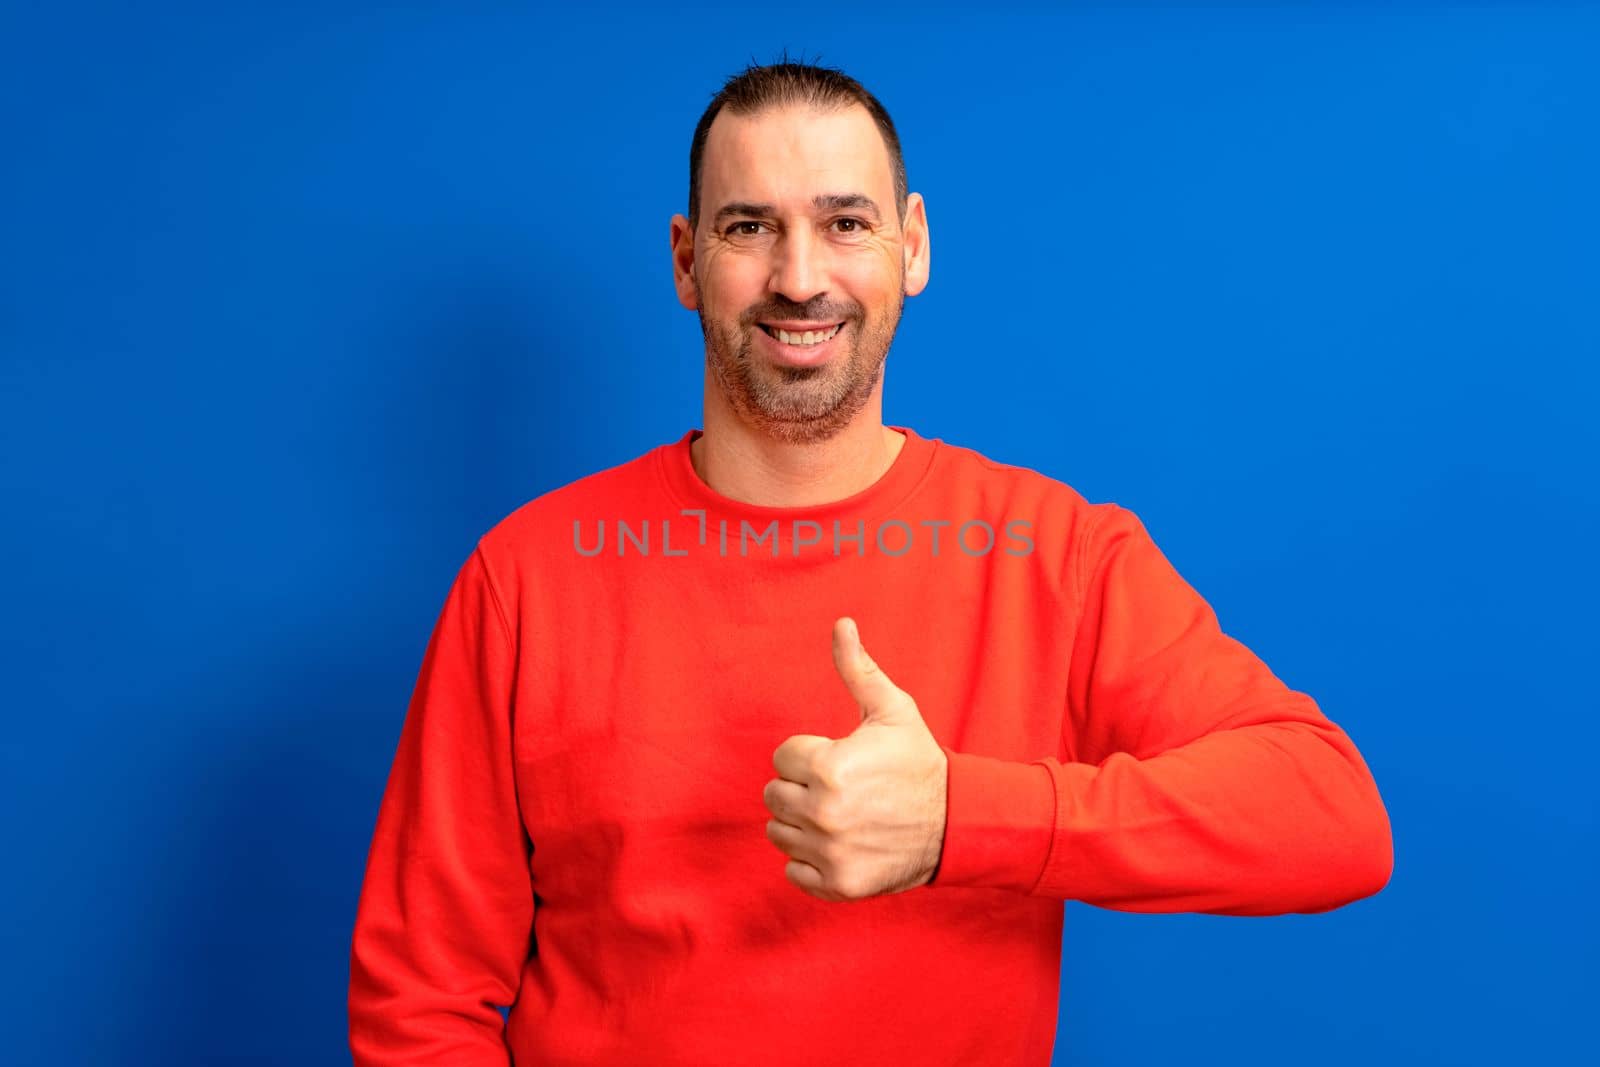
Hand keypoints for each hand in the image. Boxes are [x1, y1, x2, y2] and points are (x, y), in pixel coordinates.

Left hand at [763, 617, 947, 901]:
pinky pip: (794, 872)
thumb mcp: (893, 710)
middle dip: (802, 788)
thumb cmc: (919, 761)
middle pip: (774, 796)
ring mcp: (829, 853)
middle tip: (841, 788)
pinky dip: (812, 861)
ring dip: (803, 824)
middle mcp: (823, 814)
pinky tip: (841, 843)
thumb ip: (858, 668)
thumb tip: (841, 623)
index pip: (782, 759)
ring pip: (780, 833)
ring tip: (841, 815)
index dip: (810, 755)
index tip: (841, 759)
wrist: (956, 824)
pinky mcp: (837, 885)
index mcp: (829, 768)